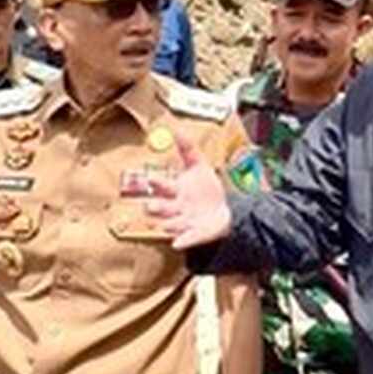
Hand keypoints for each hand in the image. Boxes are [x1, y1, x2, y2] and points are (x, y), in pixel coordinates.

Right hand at [146, 134, 231, 249]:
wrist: (222, 211)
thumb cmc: (206, 188)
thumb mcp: (200, 167)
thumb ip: (189, 149)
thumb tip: (177, 130)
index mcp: (175, 190)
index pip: (162, 186)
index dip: (157, 183)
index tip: (151, 179)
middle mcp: (175, 207)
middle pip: (160, 208)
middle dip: (155, 207)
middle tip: (150, 206)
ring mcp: (183, 223)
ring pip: (170, 225)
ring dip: (167, 224)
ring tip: (165, 224)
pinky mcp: (193, 235)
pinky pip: (186, 240)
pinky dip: (182, 241)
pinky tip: (178, 243)